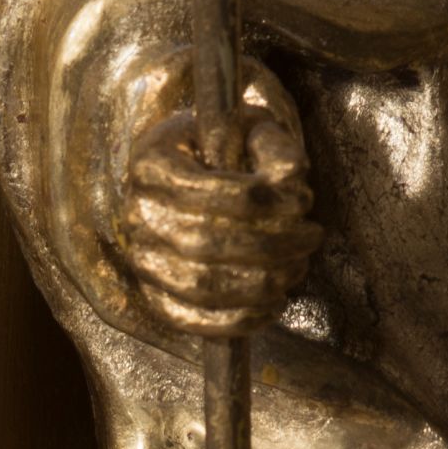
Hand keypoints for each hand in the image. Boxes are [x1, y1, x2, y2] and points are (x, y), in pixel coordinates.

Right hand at [115, 72, 316, 340]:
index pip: (208, 190)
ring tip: (297, 267)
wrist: (192, 175)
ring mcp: (140, 258)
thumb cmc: (225, 149)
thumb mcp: (248, 128)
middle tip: (311, 236)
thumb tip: (289, 176)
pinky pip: (190, 319)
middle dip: (271, 244)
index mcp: (151, 162)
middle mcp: (136, 213)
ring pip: (200, 286)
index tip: (303, 201)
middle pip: (203, 242)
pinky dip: (238, 320)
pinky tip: (275, 304)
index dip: (263, 201)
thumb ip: (272, 142)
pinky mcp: (153, 295)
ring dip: (261, 283)